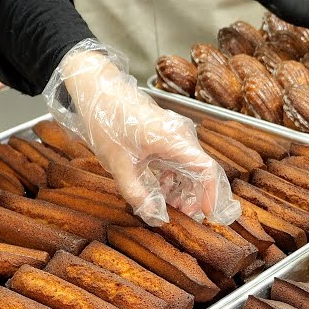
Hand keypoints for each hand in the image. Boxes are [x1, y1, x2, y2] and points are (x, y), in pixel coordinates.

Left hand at [45, 40, 238, 226]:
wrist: (98, 91)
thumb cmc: (108, 121)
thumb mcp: (119, 165)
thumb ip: (137, 194)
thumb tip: (154, 217)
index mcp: (175, 140)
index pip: (206, 169)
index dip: (210, 194)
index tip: (206, 214)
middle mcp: (181, 134)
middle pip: (200, 170)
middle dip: (193, 195)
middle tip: (181, 214)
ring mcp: (175, 132)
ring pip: (190, 165)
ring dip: (183, 187)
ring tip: (168, 204)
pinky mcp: (166, 133)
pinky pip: (179, 158)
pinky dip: (174, 175)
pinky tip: (160, 187)